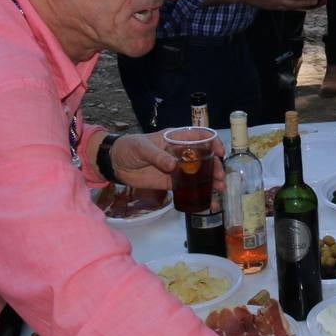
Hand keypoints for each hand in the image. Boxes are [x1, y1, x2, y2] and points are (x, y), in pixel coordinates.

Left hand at [110, 130, 226, 192]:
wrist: (115, 163)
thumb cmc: (130, 147)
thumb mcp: (143, 148)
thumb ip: (158, 156)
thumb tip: (173, 166)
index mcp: (176, 138)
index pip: (200, 136)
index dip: (212, 142)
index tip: (219, 152)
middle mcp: (180, 153)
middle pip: (203, 157)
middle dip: (214, 166)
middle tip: (220, 177)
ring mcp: (177, 168)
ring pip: (198, 173)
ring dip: (209, 180)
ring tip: (218, 189)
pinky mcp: (170, 182)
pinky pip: (186, 187)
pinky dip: (196, 192)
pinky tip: (206, 199)